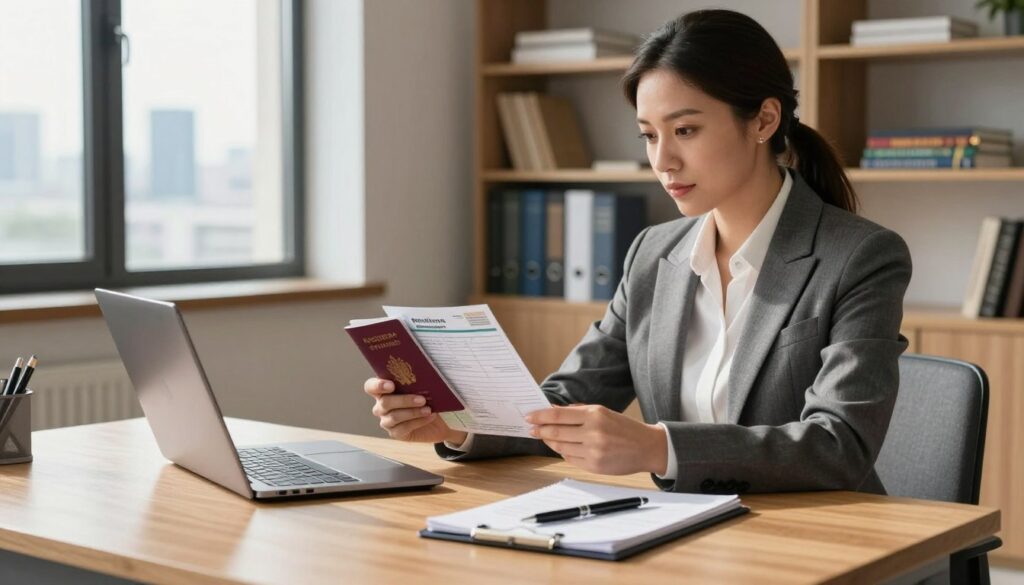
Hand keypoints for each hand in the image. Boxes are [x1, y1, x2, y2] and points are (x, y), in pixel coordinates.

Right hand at [363, 378, 467, 444]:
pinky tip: (429, 416)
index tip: (391, 385)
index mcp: (383, 390)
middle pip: (385, 402)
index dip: (377, 385)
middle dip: (404, 400)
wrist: (436, 421)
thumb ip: (416, 382)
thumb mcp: (422, 389)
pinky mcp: (395, 433)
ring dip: (413, 412)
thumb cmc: (426, 400)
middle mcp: (381, 406)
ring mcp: (386, 421)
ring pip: (394, 416)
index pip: (370, 386)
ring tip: (428, 409)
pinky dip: (418, 421)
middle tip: (421, 399)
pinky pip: (403, 428)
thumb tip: (422, 377)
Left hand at [526, 405, 667, 475]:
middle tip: (531, 428)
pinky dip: (563, 452)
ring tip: (545, 437)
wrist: (646, 447)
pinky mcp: (595, 466)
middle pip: (556, 432)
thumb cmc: (623, 428)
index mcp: (595, 415)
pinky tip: (562, 447)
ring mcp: (593, 451)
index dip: (540, 416)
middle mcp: (593, 432)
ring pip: (561, 447)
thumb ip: (578, 411)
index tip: (529, 417)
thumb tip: (552, 410)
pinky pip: (570, 459)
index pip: (558, 415)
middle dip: (540, 430)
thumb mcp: (603, 412)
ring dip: (549, 442)